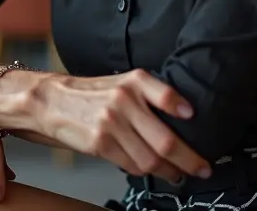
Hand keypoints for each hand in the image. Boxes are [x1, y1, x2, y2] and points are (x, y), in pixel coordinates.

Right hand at [37, 69, 210, 180]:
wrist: (53, 101)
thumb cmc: (92, 94)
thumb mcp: (122, 82)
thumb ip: (149, 95)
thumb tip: (184, 118)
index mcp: (134, 82)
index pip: (166, 95)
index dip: (182, 108)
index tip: (194, 118)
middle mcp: (124, 101)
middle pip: (165, 140)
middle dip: (189, 160)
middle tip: (202, 168)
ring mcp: (111, 124)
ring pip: (151, 159)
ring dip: (170, 172)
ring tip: (179, 174)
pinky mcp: (100, 144)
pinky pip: (132, 165)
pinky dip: (146, 172)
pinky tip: (153, 171)